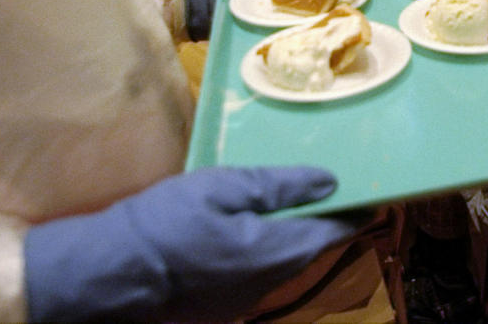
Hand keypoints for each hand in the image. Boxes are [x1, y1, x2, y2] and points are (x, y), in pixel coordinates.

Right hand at [25, 166, 356, 322]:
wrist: (111, 271)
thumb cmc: (167, 221)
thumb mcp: (223, 187)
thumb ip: (279, 185)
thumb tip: (330, 182)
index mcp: (277, 251)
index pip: (334, 230)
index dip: (356, 208)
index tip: (376, 188)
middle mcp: (271, 282)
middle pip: (312, 246)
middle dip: (326, 217)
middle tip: (334, 183)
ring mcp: (247, 299)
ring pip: (286, 260)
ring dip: (296, 231)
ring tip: (296, 196)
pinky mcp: (225, 304)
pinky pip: (261, 271)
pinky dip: (268, 245)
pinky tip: (255, 224)